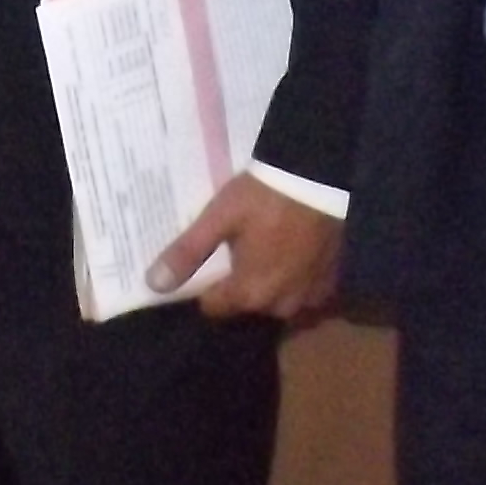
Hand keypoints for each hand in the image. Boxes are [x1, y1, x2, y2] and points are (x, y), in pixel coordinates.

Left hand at [150, 174, 342, 320]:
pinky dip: (297, 278)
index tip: (207, 264)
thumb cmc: (264, 198)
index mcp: (250, 293)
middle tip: (238, 250)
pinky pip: (306, 291)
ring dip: (271, 283)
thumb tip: (153, 284)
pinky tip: (294, 253)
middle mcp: (281, 305)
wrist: (319, 177)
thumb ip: (187, 253)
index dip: (205, 287)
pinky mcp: (332, 282)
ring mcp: (311, 296)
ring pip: (278, 300)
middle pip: (248, 304)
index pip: (214, 306)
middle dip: (240, 284)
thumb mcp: (218, 219)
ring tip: (267, 251)